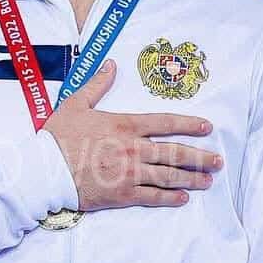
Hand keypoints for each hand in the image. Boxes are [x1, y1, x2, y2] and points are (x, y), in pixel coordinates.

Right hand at [44, 58, 221, 211]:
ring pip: (168, 176)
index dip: (190, 125)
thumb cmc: (57, 137)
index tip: (207, 127)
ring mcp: (129, 173)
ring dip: (191, 178)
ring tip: (207, 180)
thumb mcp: (75, 104)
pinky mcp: (121, 194)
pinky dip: (169, 198)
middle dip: (200, 157)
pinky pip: (152, 197)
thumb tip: (111, 64)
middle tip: (218, 161)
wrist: (44, 170)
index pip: (165, 123)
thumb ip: (97, 84)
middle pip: (175, 152)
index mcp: (124, 125)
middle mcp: (132, 148)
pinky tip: (183, 198)